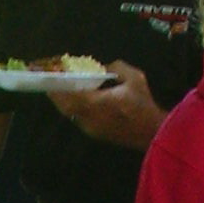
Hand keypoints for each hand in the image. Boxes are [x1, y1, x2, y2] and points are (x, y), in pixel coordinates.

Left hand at [43, 60, 161, 149]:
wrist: (153, 133)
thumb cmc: (144, 105)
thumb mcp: (135, 78)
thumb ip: (116, 68)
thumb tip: (103, 68)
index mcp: (96, 103)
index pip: (69, 94)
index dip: (58, 85)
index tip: (50, 76)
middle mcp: (89, 118)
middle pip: (65, 106)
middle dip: (56, 94)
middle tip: (51, 82)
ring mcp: (90, 128)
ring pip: (70, 114)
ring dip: (63, 102)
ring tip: (60, 89)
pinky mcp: (95, 134)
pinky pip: (78, 118)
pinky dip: (73, 108)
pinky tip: (75, 99)